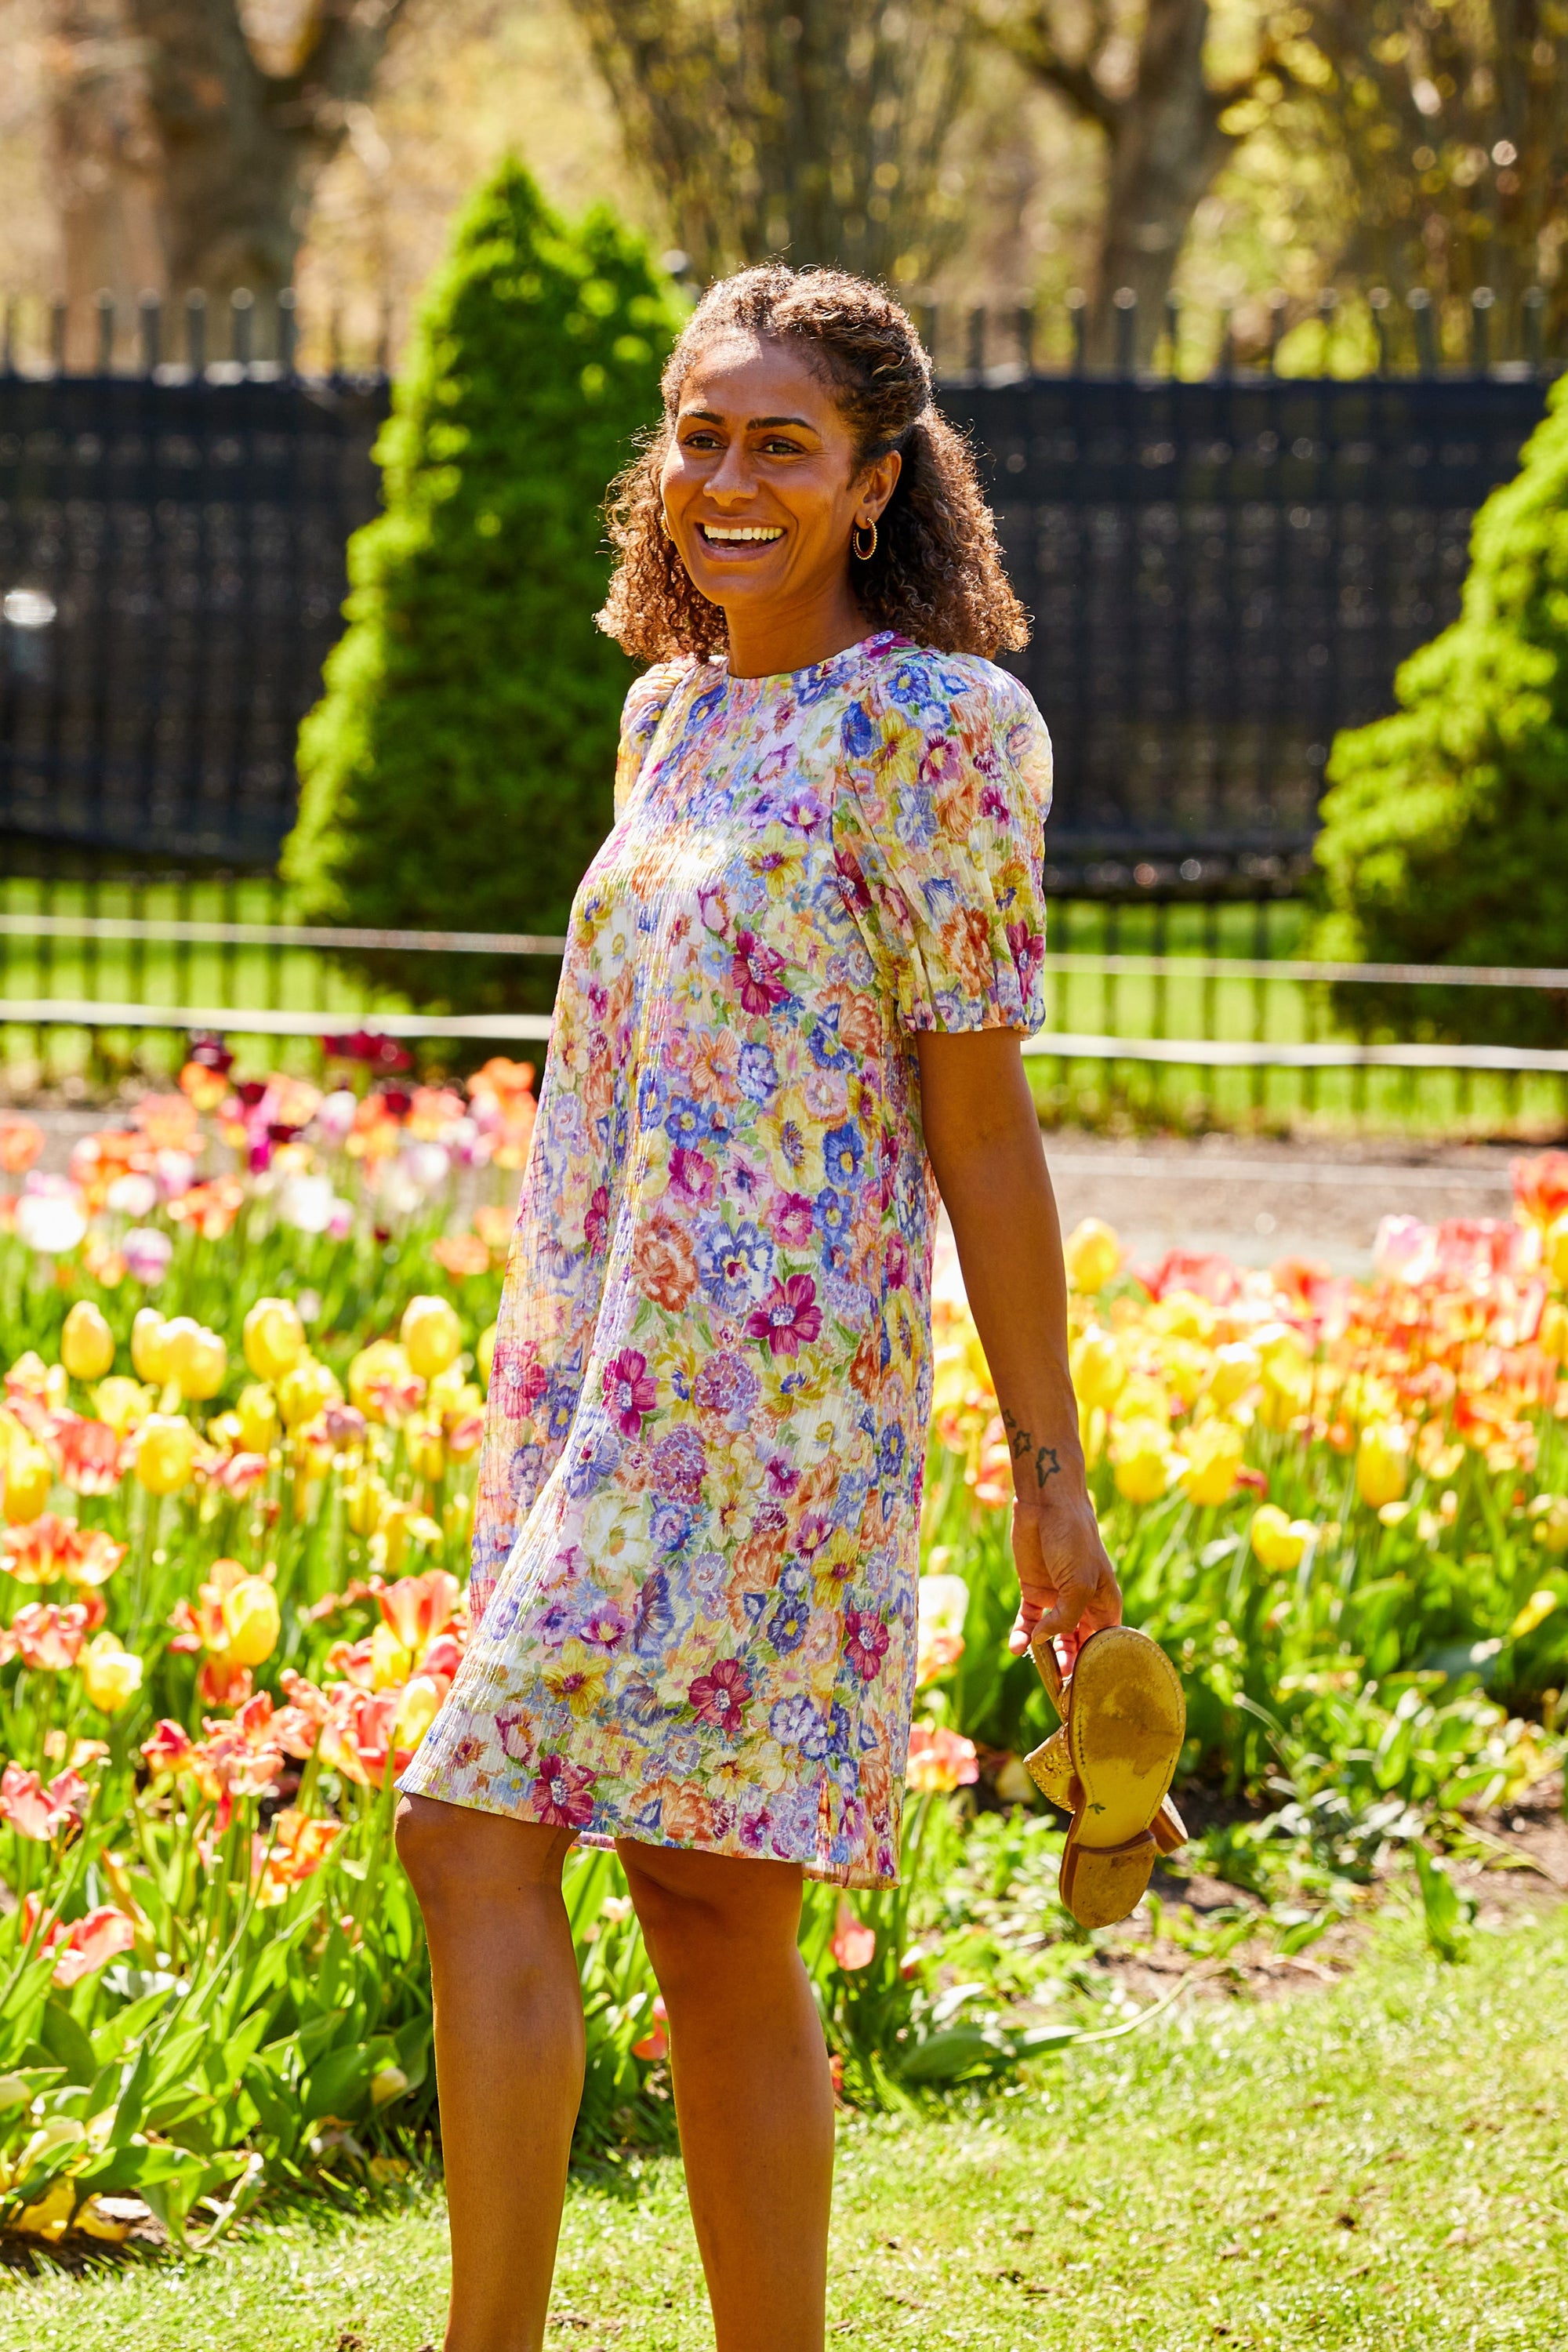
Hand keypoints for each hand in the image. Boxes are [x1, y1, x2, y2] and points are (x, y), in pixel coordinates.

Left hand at [1006, 1492, 1121, 1670]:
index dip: (1097, 1664)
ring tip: (1038, 1667)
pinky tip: (1016, 1646)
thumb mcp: (1079, 1583)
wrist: (1047, 1506)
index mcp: (1106, 1604)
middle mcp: (1083, 1606)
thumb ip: (1067, 1618)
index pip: (1104, 1644)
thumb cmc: (1074, 1540)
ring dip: (1044, 1654)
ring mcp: (1057, 1600)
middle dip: (1069, 1665)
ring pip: (1052, 1638)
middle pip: (1077, 1645)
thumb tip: (1045, 1642)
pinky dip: (1021, 1635)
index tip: (1085, 1686)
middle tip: (1059, 1685)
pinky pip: (1028, 1622)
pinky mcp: (1034, 1592)